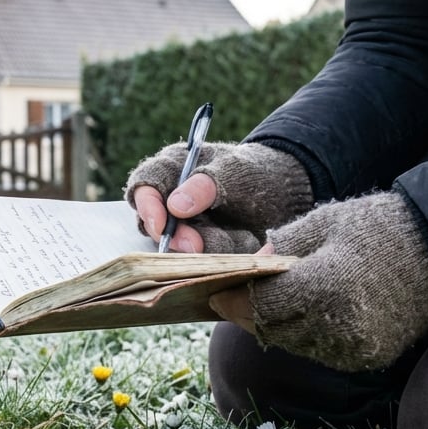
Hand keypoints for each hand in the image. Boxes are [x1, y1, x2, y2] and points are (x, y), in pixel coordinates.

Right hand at [124, 142, 311, 252]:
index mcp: (172, 168)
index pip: (144, 185)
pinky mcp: (200, 248)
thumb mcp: (237, 171)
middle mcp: (170, 198)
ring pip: (180, 247)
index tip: (160, 224)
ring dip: (210, 246)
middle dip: (177, 238)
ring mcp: (183, 227)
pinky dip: (225, 255)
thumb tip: (174, 207)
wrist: (282, 194)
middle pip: (154, 224)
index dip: (147, 206)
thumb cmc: (255, 172)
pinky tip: (244, 240)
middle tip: (196, 245)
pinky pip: (204, 260)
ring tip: (240, 234)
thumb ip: (207, 184)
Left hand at [208, 192, 427, 370]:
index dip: (235, 300)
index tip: (216, 291)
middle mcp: (340, 325)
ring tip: (267, 305)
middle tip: (232, 299)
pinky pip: (322, 352)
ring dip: (277, 327)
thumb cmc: (379, 226)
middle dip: (250, 315)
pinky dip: (306, 336)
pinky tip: (305, 314)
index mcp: (325, 286)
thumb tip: (250, 268)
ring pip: (296, 346)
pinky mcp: (369, 358)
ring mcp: (357, 347)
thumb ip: (281, 248)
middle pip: (274, 331)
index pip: (263, 306)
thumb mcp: (323, 221)